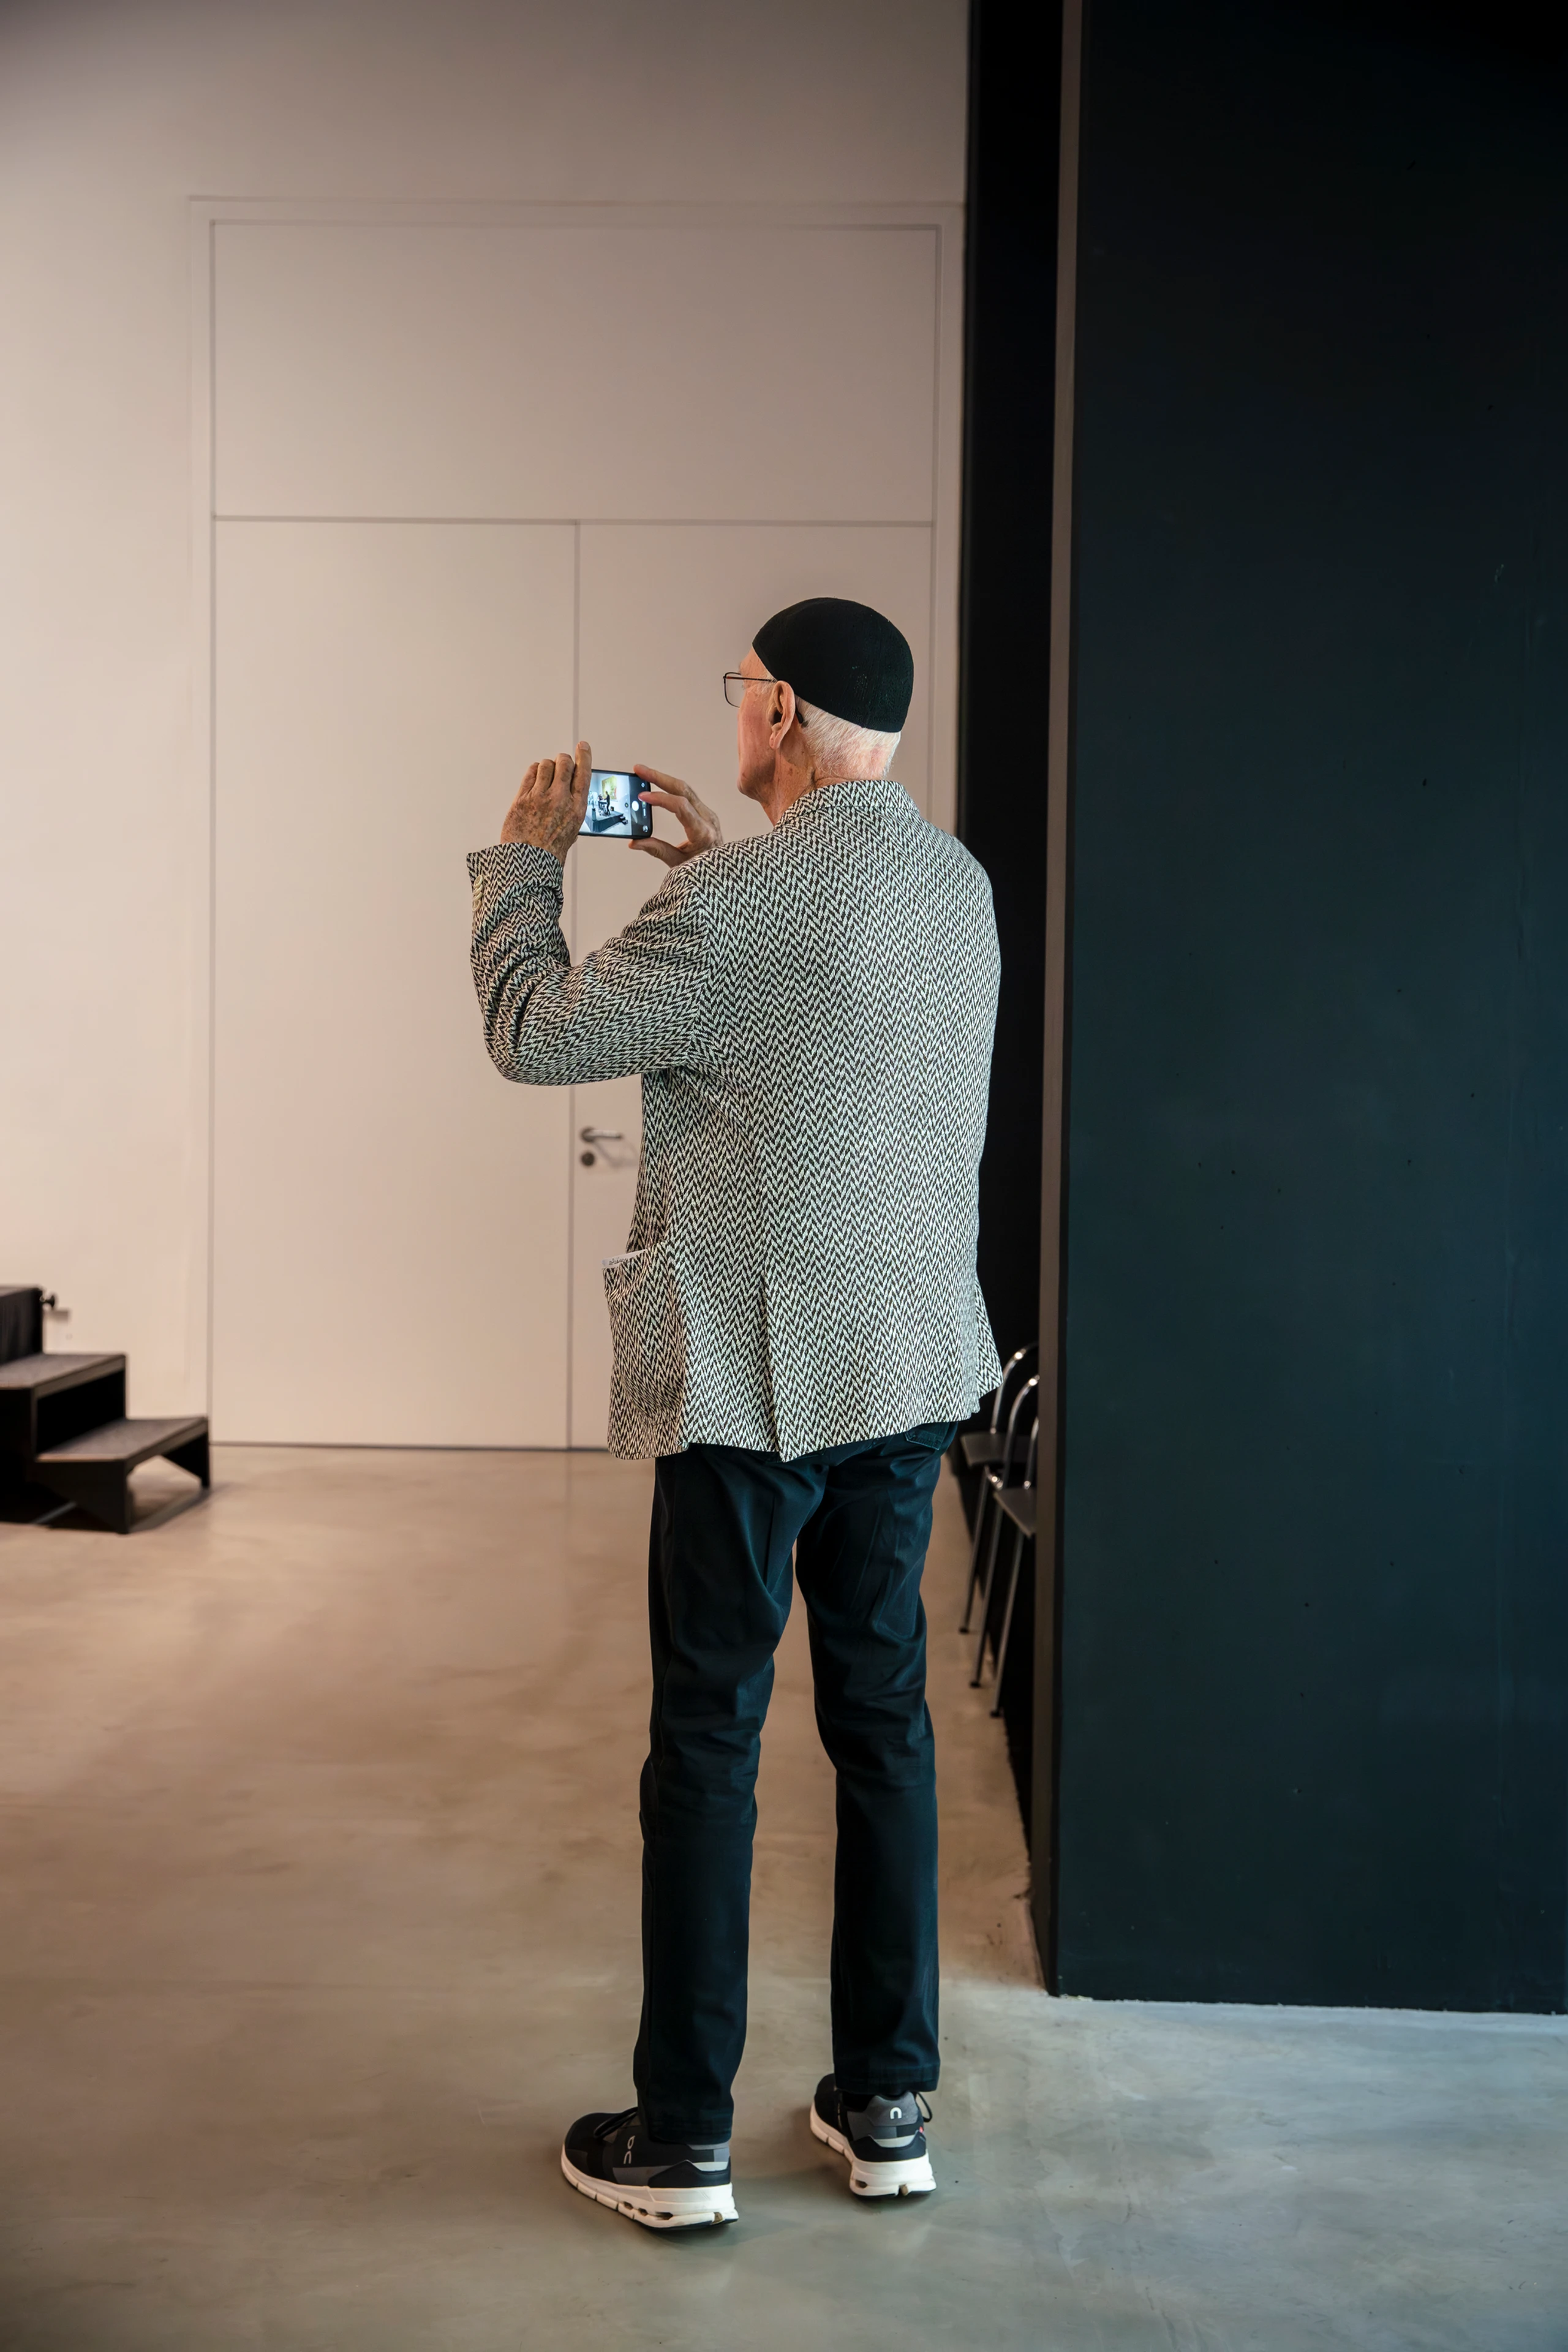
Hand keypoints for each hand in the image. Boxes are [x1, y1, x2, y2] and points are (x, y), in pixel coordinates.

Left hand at [499, 740, 591, 859]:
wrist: (528, 862)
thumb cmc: (550, 851)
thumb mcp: (571, 830)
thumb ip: (572, 809)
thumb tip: (571, 792)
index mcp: (576, 808)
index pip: (583, 773)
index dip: (584, 756)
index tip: (583, 747)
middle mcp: (559, 799)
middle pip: (564, 764)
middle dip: (563, 760)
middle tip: (562, 763)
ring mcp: (539, 797)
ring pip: (546, 765)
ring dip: (547, 766)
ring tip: (546, 776)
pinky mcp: (522, 798)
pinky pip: (530, 773)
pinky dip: (534, 771)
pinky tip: (535, 778)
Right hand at [631, 766, 723, 867]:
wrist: (723, 874)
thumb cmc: (705, 871)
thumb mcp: (679, 864)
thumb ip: (657, 850)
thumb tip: (635, 842)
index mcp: (703, 832)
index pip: (680, 806)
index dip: (660, 799)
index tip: (642, 796)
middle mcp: (708, 819)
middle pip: (683, 790)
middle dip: (659, 778)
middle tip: (640, 770)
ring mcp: (708, 815)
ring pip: (685, 789)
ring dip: (664, 779)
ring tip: (644, 773)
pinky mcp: (705, 814)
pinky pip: (687, 795)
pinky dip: (671, 788)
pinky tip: (658, 784)